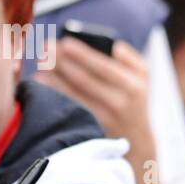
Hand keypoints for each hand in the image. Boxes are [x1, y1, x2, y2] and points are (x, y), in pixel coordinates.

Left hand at [37, 37, 151, 142]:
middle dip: (62, 62)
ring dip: (55, 78)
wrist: (137, 141)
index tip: (63, 42)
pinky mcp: (92, 130)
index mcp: (133, 83)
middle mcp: (121, 102)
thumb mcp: (142, 77)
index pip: (102, 66)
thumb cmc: (133, 99)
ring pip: (74, 95)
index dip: (82, 54)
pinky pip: (70, 108)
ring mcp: (106, 118)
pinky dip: (55, 94)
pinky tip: (42, 82)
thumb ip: (130, 57)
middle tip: (45, 48)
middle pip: (84, 80)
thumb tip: (114, 47)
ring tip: (42, 63)